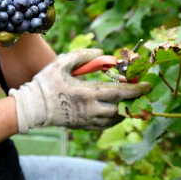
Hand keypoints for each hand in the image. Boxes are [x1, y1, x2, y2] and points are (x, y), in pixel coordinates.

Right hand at [9, 48, 152, 132]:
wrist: (33, 107)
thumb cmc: (46, 83)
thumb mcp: (61, 63)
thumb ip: (83, 55)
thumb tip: (101, 53)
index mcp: (87, 93)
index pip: (119, 93)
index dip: (136, 89)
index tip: (148, 85)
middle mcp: (90, 109)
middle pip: (120, 107)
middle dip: (132, 99)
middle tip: (137, 91)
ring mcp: (87, 120)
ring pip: (114, 118)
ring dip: (123, 109)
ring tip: (126, 99)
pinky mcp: (83, 126)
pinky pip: (105, 125)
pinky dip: (113, 118)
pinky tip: (113, 110)